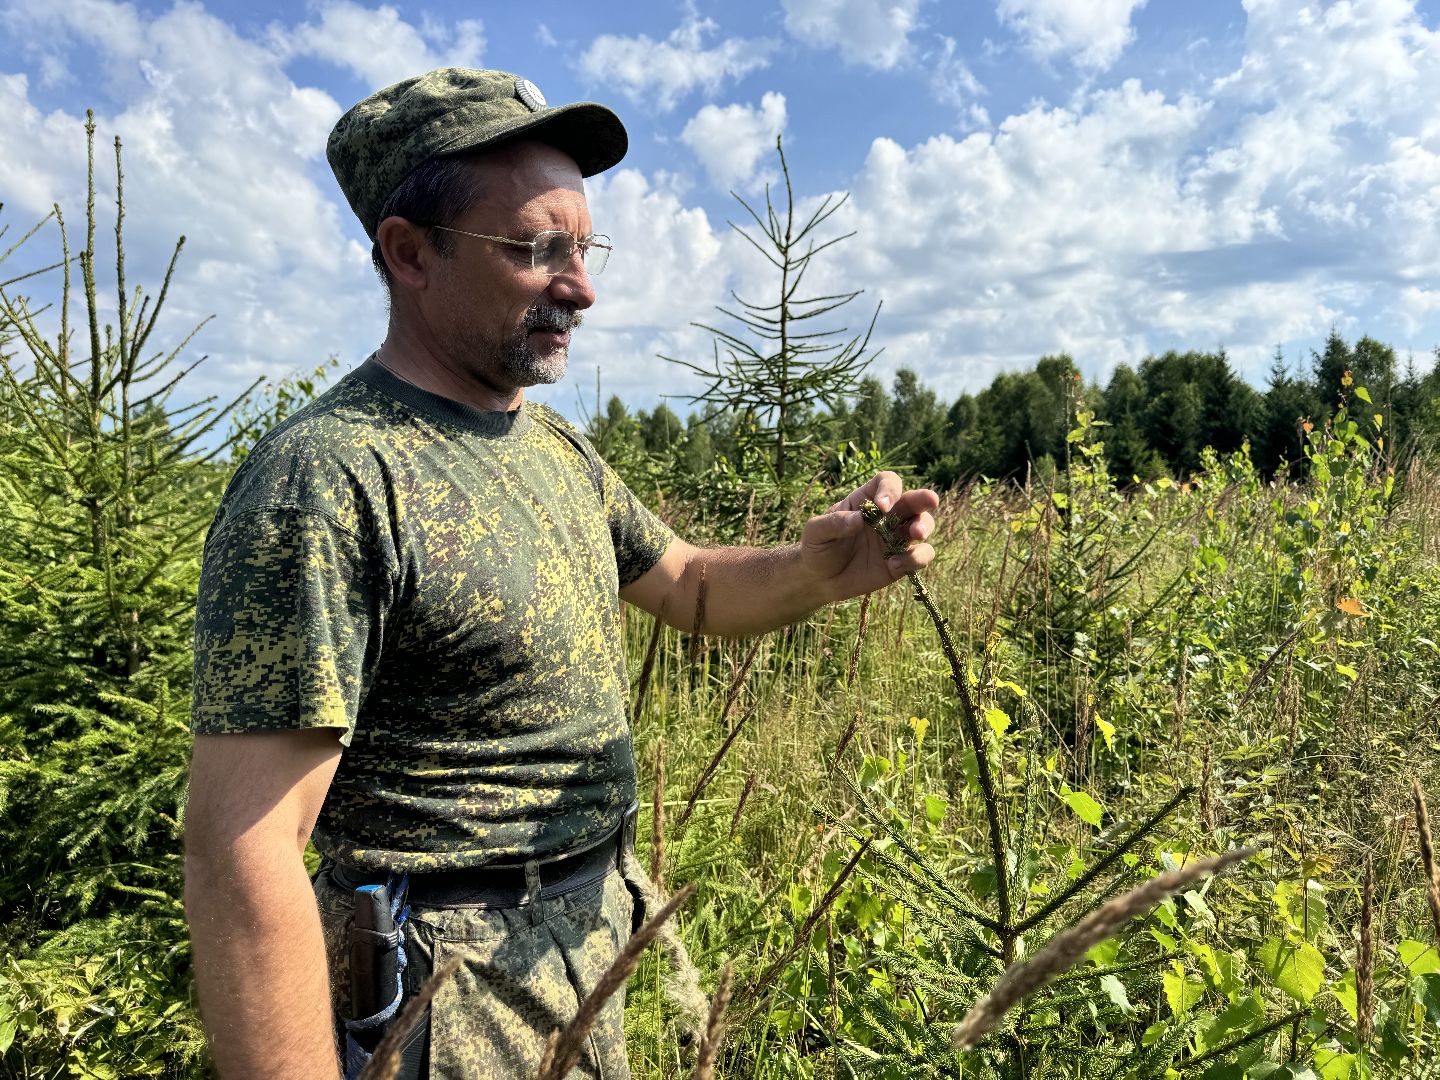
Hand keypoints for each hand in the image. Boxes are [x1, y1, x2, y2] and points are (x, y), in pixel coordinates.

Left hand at [799, 471, 938, 602]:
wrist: (820, 579)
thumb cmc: (817, 548)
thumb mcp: (816, 532)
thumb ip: (834, 523)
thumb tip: (858, 519)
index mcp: (867, 500)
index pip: (887, 483)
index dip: (889, 490)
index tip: (881, 507)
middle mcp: (888, 516)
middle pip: (914, 500)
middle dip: (924, 499)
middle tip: (929, 502)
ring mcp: (896, 539)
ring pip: (924, 525)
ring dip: (925, 527)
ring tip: (915, 536)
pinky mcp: (901, 563)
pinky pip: (920, 557)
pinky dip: (915, 559)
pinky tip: (894, 565)